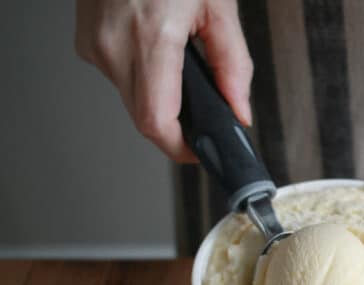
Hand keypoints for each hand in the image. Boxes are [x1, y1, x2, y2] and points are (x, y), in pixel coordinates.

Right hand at [75, 0, 252, 161]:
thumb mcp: (218, 6)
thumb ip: (233, 64)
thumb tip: (239, 110)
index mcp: (152, 36)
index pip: (156, 121)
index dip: (180, 148)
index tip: (200, 152)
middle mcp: (115, 44)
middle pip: (144, 117)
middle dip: (176, 124)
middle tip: (201, 113)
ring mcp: (95, 43)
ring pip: (132, 99)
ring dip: (160, 96)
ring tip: (178, 63)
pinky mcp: (87, 42)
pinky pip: (119, 77)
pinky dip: (143, 74)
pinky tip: (156, 48)